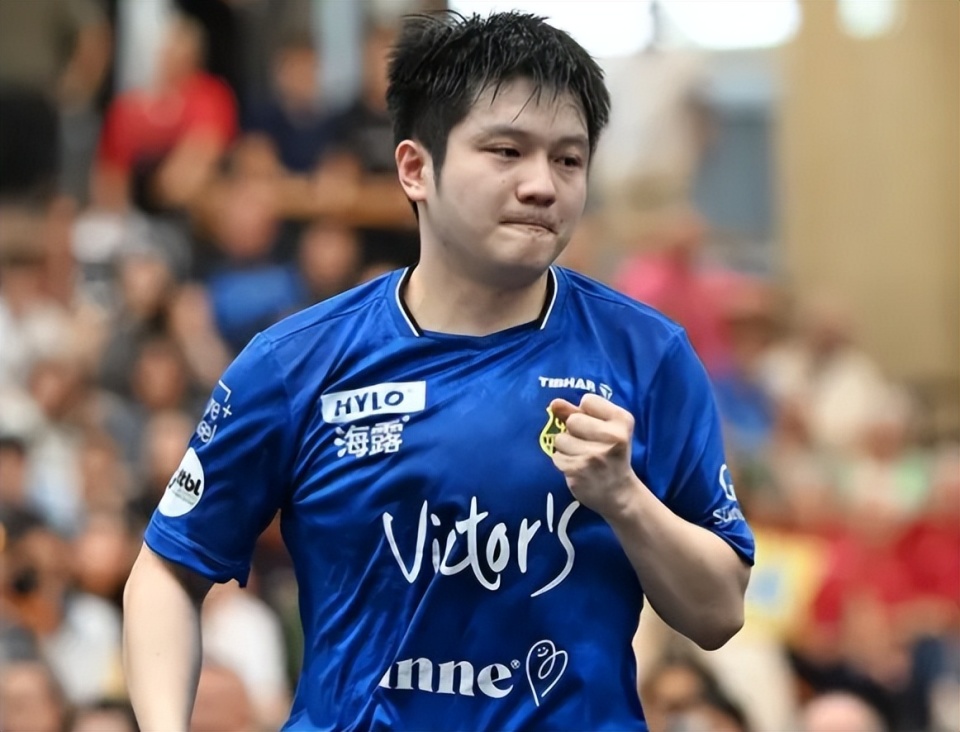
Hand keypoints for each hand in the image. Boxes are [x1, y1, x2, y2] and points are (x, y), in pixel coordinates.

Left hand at [549, 394, 640, 518]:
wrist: (619, 493)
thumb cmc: (611, 455)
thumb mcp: (605, 429)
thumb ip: (578, 412)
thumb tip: (554, 403)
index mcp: (622, 420)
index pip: (588, 400)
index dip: (587, 413)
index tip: (597, 427)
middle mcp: (612, 437)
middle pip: (572, 420)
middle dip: (575, 431)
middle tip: (589, 445)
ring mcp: (594, 455)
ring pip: (560, 439)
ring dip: (567, 448)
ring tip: (583, 457)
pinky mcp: (578, 471)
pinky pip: (557, 456)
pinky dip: (564, 462)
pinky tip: (578, 468)